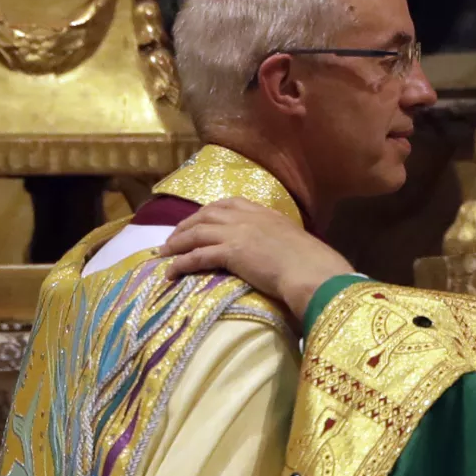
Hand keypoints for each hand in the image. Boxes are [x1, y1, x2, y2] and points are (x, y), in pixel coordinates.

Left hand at [159, 198, 353, 319]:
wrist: (311, 270)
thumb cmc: (310, 261)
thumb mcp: (293, 240)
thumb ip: (278, 239)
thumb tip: (275, 251)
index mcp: (264, 212)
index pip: (228, 203)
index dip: (208, 211)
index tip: (198, 219)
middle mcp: (247, 217)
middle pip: (206, 215)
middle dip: (185, 225)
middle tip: (172, 238)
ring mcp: (237, 233)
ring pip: (196, 233)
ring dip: (176, 243)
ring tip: (163, 254)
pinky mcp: (230, 252)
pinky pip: (197, 256)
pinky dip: (180, 263)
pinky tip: (171, 272)